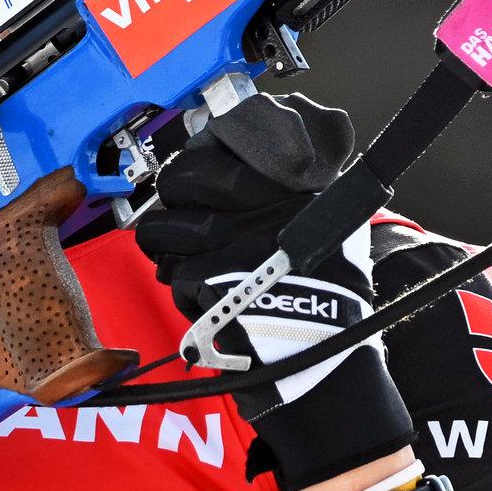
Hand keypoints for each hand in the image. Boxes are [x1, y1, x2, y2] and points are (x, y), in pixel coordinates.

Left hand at [132, 94, 414, 490]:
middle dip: (176, 202)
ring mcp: (240, 235)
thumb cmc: (327, 298)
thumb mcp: (329, 221)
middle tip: (196, 224)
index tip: (209, 160)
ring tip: (206, 268)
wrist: (324, 365)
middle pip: (181, 173)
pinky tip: (215, 300)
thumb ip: (290, 177)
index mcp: (300, 177)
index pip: (230, 125)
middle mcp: (270, 197)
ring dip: (174, 251)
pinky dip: (185, 290)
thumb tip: (230, 133)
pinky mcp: (213, 275)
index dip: (208, 146)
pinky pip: (172, 272)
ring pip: (162, 225)